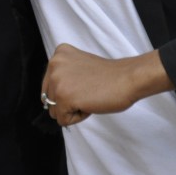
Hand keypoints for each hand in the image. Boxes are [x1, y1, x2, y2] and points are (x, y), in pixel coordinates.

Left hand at [40, 43, 172, 126]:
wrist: (127, 79)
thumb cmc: (109, 76)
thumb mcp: (78, 66)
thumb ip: (63, 75)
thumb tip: (48, 99)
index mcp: (58, 54)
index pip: (49, 86)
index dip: (69, 91)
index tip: (85, 83)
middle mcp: (53, 64)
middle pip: (50, 99)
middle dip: (69, 101)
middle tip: (88, 90)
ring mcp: (57, 81)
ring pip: (55, 111)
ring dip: (73, 109)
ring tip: (89, 95)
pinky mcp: (63, 97)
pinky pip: (63, 120)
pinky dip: (78, 117)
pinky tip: (90, 103)